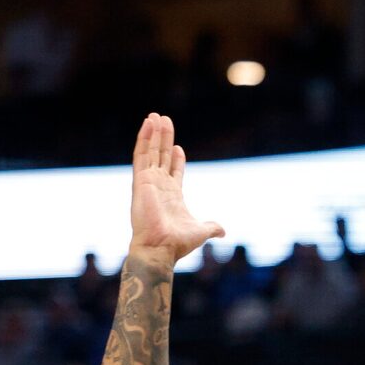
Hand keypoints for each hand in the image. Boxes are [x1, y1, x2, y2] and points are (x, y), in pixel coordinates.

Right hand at [128, 114, 224, 263]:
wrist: (160, 248)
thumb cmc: (177, 243)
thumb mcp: (201, 231)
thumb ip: (211, 227)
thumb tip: (223, 231)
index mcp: (172, 196)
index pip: (173, 172)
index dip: (175, 159)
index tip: (178, 146)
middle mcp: (159, 187)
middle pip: (160, 156)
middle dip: (163, 139)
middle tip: (163, 120)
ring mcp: (149, 182)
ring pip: (150, 151)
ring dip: (153, 133)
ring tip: (155, 115)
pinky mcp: (141, 180)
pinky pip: (141, 154)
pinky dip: (144, 139)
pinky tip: (148, 124)